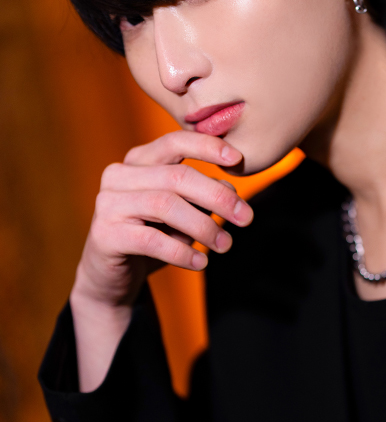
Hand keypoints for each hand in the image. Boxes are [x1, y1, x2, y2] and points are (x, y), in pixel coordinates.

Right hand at [69, 131, 252, 390]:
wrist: (113, 279)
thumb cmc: (153, 237)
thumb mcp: (185, 214)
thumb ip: (204, 196)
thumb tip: (230, 189)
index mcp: (138, 161)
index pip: (174, 142)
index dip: (207, 147)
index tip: (238, 160)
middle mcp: (118, 176)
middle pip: (177, 176)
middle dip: (217, 197)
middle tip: (246, 217)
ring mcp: (107, 204)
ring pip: (165, 205)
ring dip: (203, 226)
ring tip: (225, 245)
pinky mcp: (104, 235)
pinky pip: (151, 240)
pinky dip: (182, 251)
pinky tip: (201, 262)